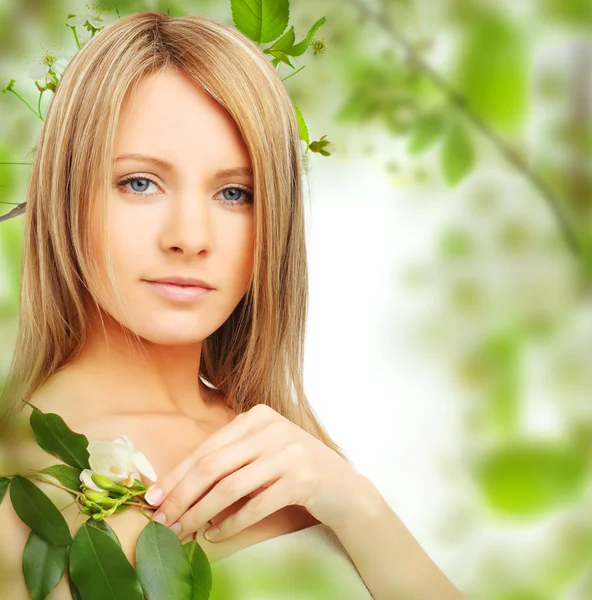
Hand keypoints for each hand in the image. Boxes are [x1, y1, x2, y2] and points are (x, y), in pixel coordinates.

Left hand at [143, 403, 366, 542]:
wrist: (343, 487)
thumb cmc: (293, 470)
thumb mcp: (261, 454)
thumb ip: (229, 460)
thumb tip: (176, 488)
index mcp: (256, 416)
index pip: (206, 448)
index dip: (176, 475)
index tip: (153, 498)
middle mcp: (271, 429)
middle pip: (212, 466)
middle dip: (181, 497)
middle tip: (162, 522)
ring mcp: (288, 452)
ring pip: (229, 487)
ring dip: (200, 514)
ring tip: (182, 533)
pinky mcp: (302, 479)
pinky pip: (255, 506)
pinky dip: (231, 524)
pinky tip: (215, 535)